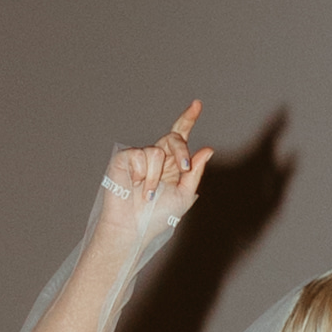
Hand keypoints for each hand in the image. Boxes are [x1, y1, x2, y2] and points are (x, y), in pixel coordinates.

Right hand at [103, 95, 211, 227]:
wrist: (134, 227)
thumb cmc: (158, 216)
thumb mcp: (184, 194)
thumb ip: (195, 172)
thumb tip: (207, 149)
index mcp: (171, 164)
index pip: (180, 137)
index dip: (188, 119)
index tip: (197, 104)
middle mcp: (156, 157)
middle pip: (173, 137)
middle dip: (181, 150)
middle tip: (183, 168)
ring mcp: (139, 156)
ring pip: (157, 151)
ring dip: (156, 176)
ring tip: (148, 193)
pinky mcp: (124, 158)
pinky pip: (142, 155)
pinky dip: (143, 175)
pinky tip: (136, 186)